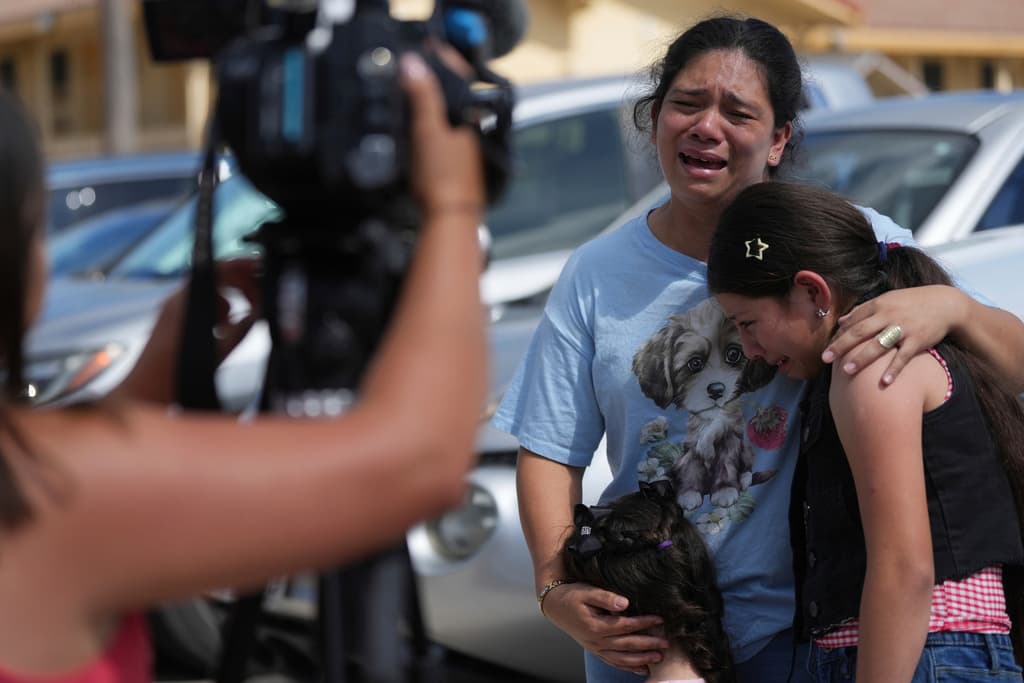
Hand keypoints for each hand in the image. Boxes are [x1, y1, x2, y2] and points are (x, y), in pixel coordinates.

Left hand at [116, 258, 261, 404]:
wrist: (146, 392)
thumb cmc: (175, 376)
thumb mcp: (218, 354)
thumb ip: (241, 331)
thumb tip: (258, 315)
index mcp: (187, 302)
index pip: (219, 268)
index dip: (244, 267)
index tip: (262, 273)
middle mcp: (177, 299)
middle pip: (217, 275)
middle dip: (243, 285)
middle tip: (261, 300)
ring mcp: (173, 307)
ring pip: (210, 289)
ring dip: (231, 299)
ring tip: (242, 319)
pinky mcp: (173, 318)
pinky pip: (201, 302)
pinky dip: (218, 310)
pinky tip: (224, 329)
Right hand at [399, 51, 483, 220]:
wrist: (450, 219)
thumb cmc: (442, 178)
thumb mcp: (427, 131)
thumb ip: (422, 96)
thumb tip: (413, 63)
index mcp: (469, 118)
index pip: (459, 76)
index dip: (441, 60)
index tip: (424, 51)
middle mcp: (472, 131)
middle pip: (454, 96)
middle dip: (435, 82)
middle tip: (412, 72)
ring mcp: (466, 149)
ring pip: (449, 117)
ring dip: (432, 105)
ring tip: (410, 97)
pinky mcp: (456, 165)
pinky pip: (443, 136)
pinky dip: (430, 127)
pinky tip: (417, 133)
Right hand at [542, 582, 668, 673]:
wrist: (555, 605)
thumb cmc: (572, 595)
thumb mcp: (587, 591)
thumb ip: (606, 597)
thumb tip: (625, 603)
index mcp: (595, 626)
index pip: (625, 626)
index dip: (643, 623)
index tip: (659, 619)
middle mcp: (596, 640)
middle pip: (627, 645)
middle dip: (648, 645)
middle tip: (666, 644)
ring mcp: (595, 648)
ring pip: (621, 658)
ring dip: (641, 659)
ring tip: (658, 658)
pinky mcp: (595, 650)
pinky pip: (613, 662)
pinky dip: (628, 667)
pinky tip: (642, 669)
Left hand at [822, 285, 965, 385]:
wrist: (945, 304)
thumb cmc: (911, 302)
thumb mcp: (887, 300)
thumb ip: (863, 310)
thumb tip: (841, 321)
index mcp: (879, 305)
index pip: (853, 321)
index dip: (838, 335)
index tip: (826, 349)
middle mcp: (889, 316)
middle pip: (860, 332)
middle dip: (841, 346)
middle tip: (825, 359)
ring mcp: (903, 328)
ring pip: (879, 344)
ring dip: (862, 358)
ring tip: (847, 371)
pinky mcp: (918, 340)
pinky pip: (904, 357)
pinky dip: (894, 369)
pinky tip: (884, 382)